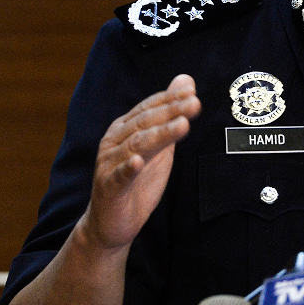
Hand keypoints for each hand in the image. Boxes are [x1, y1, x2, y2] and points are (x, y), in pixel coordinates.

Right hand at [76, 74, 199, 252]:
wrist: (112, 223)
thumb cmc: (138, 181)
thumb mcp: (159, 146)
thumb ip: (171, 115)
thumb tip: (187, 81)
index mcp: (125, 129)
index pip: (149, 108)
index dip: (170, 98)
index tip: (192, 91)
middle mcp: (114, 141)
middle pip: (145, 123)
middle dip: (171, 111)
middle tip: (195, 103)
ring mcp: (109, 164)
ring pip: (136, 146)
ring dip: (160, 134)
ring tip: (182, 125)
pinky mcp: (108, 188)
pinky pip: (118, 176)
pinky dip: (127, 168)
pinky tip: (137, 162)